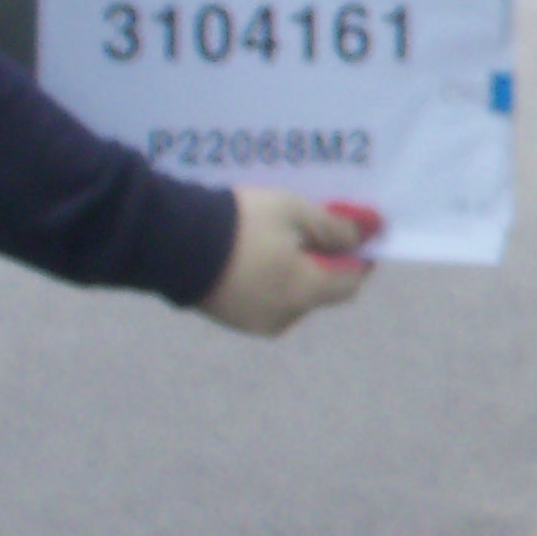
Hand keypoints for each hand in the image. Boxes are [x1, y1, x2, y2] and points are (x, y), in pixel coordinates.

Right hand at [200, 191, 382, 336]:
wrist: (170, 239)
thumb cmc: (240, 223)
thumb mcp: (294, 212)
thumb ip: (335, 228)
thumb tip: (366, 236)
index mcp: (305, 293)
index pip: (350, 283)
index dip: (358, 258)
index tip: (353, 233)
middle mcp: (285, 317)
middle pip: (320, 291)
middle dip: (323, 262)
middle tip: (311, 229)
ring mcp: (254, 322)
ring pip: (291, 296)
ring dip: (294, 272)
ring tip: (278, 239)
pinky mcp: (230, 319)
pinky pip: (264, 299)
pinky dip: (269, 280)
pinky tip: (254, 255)